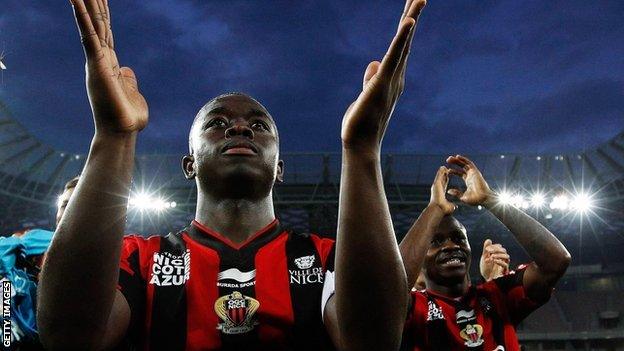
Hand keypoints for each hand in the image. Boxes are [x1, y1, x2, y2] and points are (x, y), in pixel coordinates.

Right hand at [71, 0, 147, 133]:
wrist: (123, 132)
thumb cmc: (127, 117)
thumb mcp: (132, 92)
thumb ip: (128, 79)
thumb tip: (127, 70)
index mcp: (109, 62)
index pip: (105, 31)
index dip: (102, 12)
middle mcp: (100, 58)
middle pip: (97, 23)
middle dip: (92, 2)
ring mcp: (97, 61)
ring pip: (90, 25)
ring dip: (84, 4)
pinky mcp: (97, 65)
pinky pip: (89, 36)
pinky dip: (83, 19)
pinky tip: (77, 1)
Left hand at [341, 0, 425, 153]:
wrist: (360, 145)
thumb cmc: (362, 125)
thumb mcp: (364, 96)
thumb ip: (370, 79)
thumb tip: (374, 62)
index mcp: (392, 79)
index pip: (400, 49)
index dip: (405, 29)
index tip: (411, 10)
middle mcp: (396, 77)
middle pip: (406, 41)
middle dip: (412, 16)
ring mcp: (391, 80)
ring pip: (404, 44)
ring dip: (411, 20)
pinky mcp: (383, 83)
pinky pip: (395, 56)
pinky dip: (402, 38)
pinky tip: (409, 22)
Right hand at [429, 166, 456, 214]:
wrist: (438, 210)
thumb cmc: (443, 210)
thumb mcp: (449, 206)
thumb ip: (451, 205)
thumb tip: (455, 207)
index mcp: (440, 193)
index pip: (443, 185)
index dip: (445, 180)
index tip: (447, 176)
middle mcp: (437, 189)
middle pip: (441, 179)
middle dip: (443, 174)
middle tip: (445, 169)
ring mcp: (436, 186)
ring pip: (439, 177)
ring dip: (441, 171)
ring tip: (444, 166)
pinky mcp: (436, 185)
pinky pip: (439, 176)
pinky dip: (440, 172)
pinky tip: (443, 167)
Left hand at [446, 155, 494, 205]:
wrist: (483, 199)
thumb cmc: (475, 200)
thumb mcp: (463, 197)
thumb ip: (456, 193)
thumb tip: (449, 191)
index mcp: (468, 181)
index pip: (460, 174)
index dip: (454, 171)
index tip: (447, 170)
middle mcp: (471, 176)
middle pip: (462, 167)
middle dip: (455, 163)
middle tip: (447, 160)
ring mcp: (473, 173)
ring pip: (464, 164)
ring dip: (457, 160)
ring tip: (450, 158)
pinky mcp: (475, 171)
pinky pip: (469, 163)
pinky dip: (463, 159)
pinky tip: (457, 156)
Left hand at [479, 239, 509, 280]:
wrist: (486, 280)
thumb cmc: (486, 269)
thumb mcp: (484, 258)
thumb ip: (486, 250)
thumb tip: (488, 239)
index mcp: (498, 255)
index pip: (500, 247)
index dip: (494, 246)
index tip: (487, 249)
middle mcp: (502, 259)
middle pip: (504, 251)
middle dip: (496, 249)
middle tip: (488, 251)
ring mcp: (504, 265)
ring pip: (507, 257)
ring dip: (498, 255)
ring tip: (491, 257)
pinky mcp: (504, 271)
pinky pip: (505, 265)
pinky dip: (499, 261)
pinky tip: (493, 260)